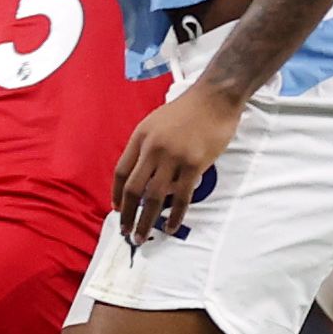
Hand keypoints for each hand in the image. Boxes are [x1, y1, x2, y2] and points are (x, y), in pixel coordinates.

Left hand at [113, 84, 240, 244]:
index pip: (121, 171)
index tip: (117, 210)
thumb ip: (147, 147)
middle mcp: (153, 148)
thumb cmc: (188, 109)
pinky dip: (174, 215)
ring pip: (154, 197)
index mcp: (140, 136)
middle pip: (133, 188)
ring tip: (141, 236)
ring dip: (146, 221)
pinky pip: (181, 197)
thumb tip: (144, 176)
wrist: (215, 97)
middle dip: (127, 215)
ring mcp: (173, 157)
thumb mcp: (157, 121)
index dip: (117, 194)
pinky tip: (170, 227)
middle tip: (126, 232)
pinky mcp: (194, 164)